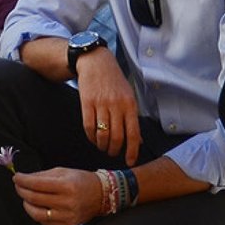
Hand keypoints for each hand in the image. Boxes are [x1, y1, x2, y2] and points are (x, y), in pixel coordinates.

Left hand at [14, 167, 104, 224]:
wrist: (101, 195)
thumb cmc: (82, 180)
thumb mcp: (64, 171)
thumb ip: (43, 175)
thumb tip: (25, 178)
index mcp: (66, 185)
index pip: (37, 184)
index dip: (23, 180)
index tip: (16, 177)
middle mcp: (67, 202)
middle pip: (35, 198)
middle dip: (22, 191)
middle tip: (18, 186)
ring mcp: (67, 215)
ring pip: (37, 214)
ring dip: (27, 205)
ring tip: (26, 198)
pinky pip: (45, 222)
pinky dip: (37, 214)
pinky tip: (36, 207)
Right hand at [75, 49, 141, 164]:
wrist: (96, 62)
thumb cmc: (114, 82)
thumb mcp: (128, 96)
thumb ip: (132, 119)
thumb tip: (138, 141)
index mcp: (130, 104)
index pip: (133, 133)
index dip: (132, 151)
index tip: (130, 162)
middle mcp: (116, 105)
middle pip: (117, 137)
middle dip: (115, 150)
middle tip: (113, 153)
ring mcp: (101, 104)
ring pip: (102, 135)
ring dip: (102, 146)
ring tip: (103, 147)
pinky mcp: (86, 103)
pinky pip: (89, 127)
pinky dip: (91, 138)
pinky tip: (93, 138)